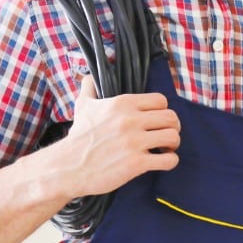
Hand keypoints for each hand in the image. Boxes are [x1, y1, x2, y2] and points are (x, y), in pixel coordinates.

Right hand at [58, 75, 179, 195]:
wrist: (68, 167)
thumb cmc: (78, 138)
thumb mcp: (83, 106)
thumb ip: (89, 88)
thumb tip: (88, 76)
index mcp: (123, 103)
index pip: (161, 100)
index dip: (162, 111)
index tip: (156, 121)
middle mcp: (131, 120)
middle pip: (171, 118)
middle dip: (172, 127)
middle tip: (164, 136)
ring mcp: (135, 141)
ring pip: (173, 137)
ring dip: (173, 144)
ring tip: (164, 149)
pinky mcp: (136, 163)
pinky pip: (169, 159)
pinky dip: (170, 161)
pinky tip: (161, 162)